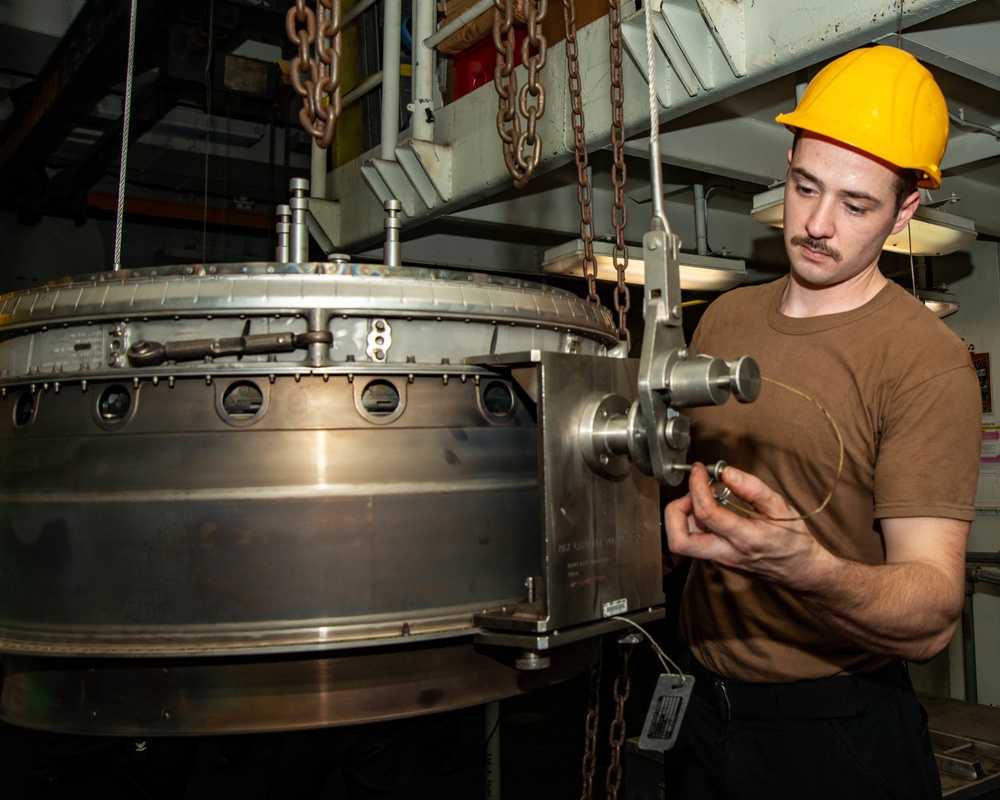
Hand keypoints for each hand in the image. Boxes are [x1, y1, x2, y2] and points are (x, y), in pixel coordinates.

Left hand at [664, 463, 825, 586]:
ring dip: (682, 517)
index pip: (706, 513)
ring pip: (681, 543)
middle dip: (675, 511)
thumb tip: (727, 473)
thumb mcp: (780, 507)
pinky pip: (693, 542)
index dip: (696, 486)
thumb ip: (753, 489)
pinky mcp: (716, 560)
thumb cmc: (792, 540)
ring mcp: (718, 559)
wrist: (800, 570)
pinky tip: (710, 512)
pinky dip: (692, 523)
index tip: (698, 470)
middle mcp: (726, 553)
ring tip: (702, 500)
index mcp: (744, 539)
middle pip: (679, 541)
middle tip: (691, 494)